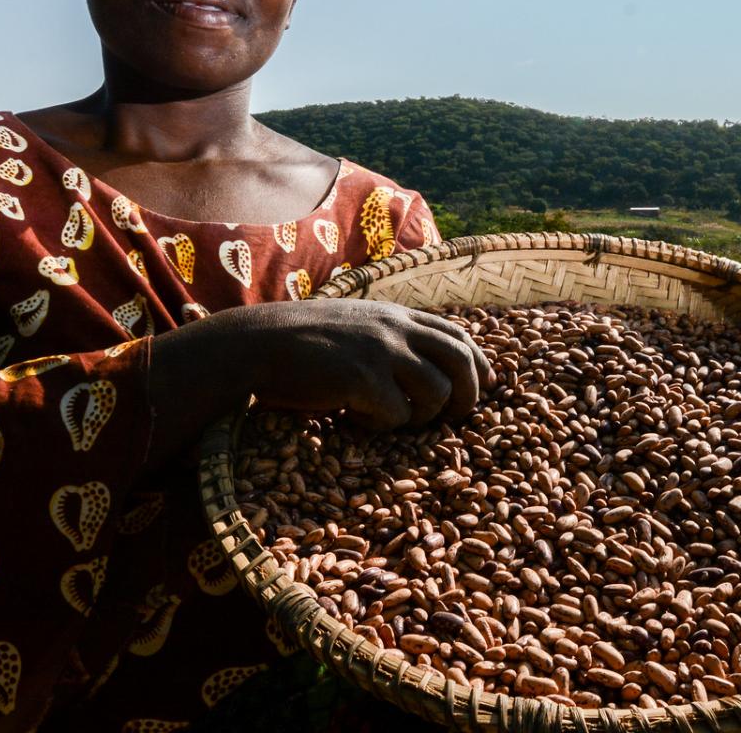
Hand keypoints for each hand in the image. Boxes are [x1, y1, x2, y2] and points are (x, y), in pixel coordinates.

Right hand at [229, 300, 494, 428]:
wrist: (255, 343)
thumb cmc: (299, 340)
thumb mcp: (353, 323)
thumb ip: (388, 334)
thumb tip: (422, 359)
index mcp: (396, 315)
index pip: (458, 336)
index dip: (479, 363)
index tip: (485, 385)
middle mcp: (395, 328)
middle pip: (461, 361)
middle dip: (468, 394)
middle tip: (454, 416)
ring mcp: (381, 352)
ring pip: (437, 393)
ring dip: (421, 416)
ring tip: (388, 416)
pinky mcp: (362, 379)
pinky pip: (397, 415)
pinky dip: (380, 425)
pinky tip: (353, 417)